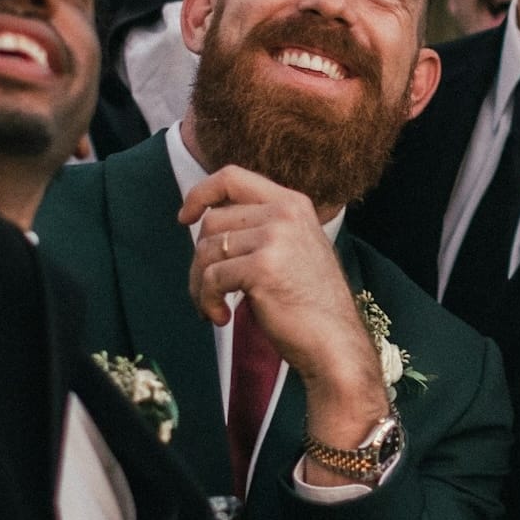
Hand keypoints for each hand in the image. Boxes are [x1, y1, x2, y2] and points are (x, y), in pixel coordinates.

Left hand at [180, 164, 386, 454]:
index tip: (184, 217)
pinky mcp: (262, 267)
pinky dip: (206, 301)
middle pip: (212, 221)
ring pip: (206, 250)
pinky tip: (221, 317)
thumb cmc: (310, 305)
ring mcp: (276, 238)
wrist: (335, 342)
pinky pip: (211, 277)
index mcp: (293, 204)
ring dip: (199, 284)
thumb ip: (260, 227)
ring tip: (213, 307)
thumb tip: (205, 219)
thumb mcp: (293, 249)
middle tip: (207, 290)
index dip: (199, 193)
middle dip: (199, 259)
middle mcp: (285, 213)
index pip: (232, 177)